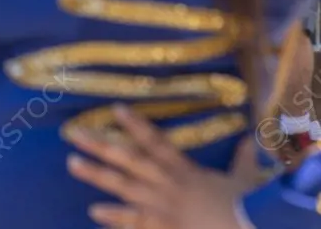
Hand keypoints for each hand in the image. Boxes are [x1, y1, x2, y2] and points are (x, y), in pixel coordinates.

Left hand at [65, 105, 258, 228]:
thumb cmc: (247, 208)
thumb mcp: (246, 181)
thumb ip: (244, 161)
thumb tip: (251, 140)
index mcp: (184, 169)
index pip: (156, 141)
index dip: (135, 124)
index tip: (114, 107)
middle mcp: (166, 183)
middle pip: (128, 160)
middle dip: (100, 146)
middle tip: (73, 134)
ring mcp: (161, 205)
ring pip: (122, 186)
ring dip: (96, 174)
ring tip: (71, 163)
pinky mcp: (162, 226)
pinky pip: (134, 222)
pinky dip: (115, 217)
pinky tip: (94, 211)